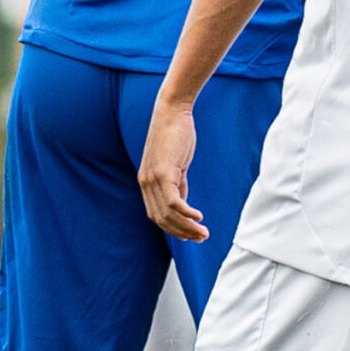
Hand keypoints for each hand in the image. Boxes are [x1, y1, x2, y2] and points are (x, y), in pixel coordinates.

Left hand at [138, 97, 207, 240]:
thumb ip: (177, 184)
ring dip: (187, 227)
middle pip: (161, 219)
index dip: (173, 229)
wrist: (171, 112)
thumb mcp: (175, 164)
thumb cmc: (175, 135)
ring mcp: (153, 179)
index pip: (157, 215)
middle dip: (182, 233)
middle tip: (201, 238)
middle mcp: (145, 183)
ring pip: (168, 214)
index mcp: (146, 182)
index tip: (191, 237)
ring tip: (203, 233)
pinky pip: (173, 201)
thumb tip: (182, 205)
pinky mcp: (163, 172)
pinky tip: (199, 217)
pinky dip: (186, 213)